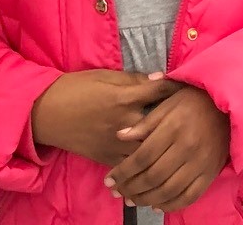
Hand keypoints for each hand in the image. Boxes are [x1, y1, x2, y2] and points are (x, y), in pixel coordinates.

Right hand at [31, 70, 181, 166]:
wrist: (48, 113)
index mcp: (123, 97)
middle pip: (160, 123)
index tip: (190, 85)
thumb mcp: (103, 77)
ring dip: (166, 145)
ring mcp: (117, 144)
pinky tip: (161, 164)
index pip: (158, 91)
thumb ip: (132, 80)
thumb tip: (158, 78)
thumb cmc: (76, 88)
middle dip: (177, 119)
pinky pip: (133, 166)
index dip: (175, 86)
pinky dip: (148, 164)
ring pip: (150, 149)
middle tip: (193, 114)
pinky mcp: (109, 158)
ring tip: (183, 142)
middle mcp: (124, 122)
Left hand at [104, 83, 231, 212]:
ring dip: (146, 199)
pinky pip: (188, 197)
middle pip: (153, 176)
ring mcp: (200, 164)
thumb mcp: (167, 102)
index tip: (109, 178)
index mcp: (173, 128)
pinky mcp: (210, 175)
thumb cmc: (192, 101)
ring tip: (131, 199)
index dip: (123, 171)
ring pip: (168, 190)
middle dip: (131, 187)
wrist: (227, 108)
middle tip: (116, 192)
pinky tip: (156, 204)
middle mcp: (187, 148)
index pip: (142, 156)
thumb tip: (120, 136)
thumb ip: (145, 123)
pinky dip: (171, 205)